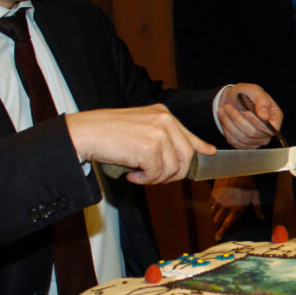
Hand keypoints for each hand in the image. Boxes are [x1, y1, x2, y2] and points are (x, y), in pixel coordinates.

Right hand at [66, 104, 213, 183]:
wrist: (86, 132)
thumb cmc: (108, 132)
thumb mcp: (141, 127)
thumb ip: (162, 137)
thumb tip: (182, 155)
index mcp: (163, 114)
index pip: (188, 134)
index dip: (200, 146)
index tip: (209, 152)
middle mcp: (164, 121)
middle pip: (187, 156)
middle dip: (174, 173)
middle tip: (155, 177)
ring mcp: (159, 134)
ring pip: (173, 168)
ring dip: (156, 178)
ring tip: (139, 174)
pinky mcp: (150, 148)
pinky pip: (157, 174)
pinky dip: (145, 180)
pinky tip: (132, 174)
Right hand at [211, 175, 262, 239]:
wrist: (236, 167)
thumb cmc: (248, 181)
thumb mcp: (255, 194)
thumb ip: (257, 207)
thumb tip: (262, 217)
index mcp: (237, 209)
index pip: (227, 225)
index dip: (221, 232)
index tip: (217, 237)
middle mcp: (226, 206)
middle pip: (217, 221)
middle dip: (217, 225)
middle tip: (219, 226)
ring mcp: (218, 200)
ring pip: (213, 213)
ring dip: (214, 217)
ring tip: (217, 216)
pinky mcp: (213, 193)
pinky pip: (210, 204)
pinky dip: (212, 207)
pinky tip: (215, 206)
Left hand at [218, 84, 283, 148]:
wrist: (232, 100)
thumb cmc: (246, 94)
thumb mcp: (254, 91)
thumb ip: (262, 101)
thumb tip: (265, 117)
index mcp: (275, 118)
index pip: (270, 129)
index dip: (258, 123)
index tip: (246, 112)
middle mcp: (268, 131)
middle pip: (253, 133)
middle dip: (238, 119)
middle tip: (227, 107)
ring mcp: (257, 140)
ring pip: (242, 138)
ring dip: (229, 123)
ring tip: (223, 110)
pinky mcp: (245, 144)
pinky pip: (235, 142)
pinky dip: (227, 130)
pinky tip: (225, 119)